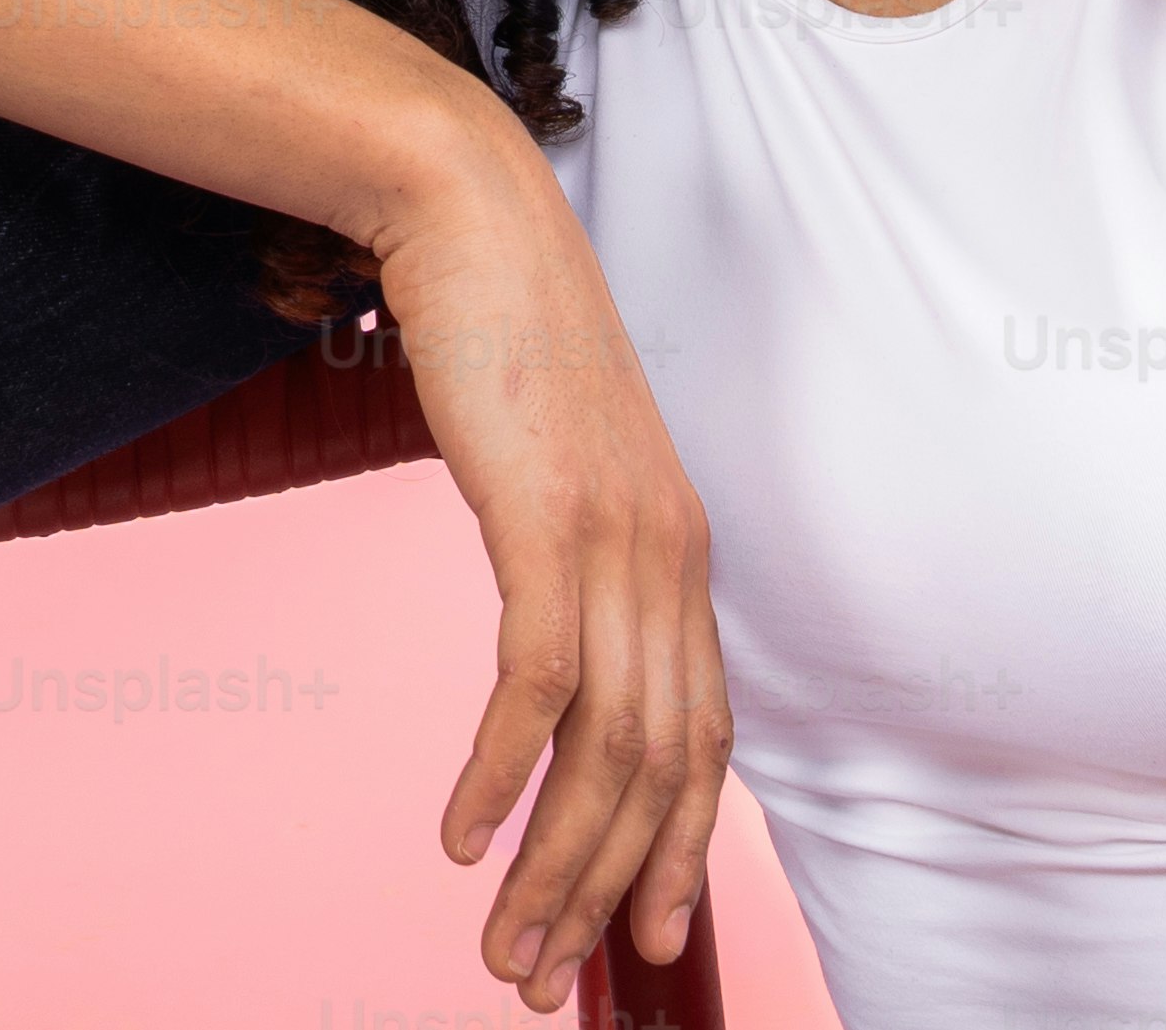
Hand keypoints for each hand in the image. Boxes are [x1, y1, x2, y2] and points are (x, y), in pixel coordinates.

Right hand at [364, 131, 731, 1014]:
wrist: (468, 213)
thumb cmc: (502, 333)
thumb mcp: (558, 463)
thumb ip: (570, 550)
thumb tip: (549, 630)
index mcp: (680, 553)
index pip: (706, 739)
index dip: (681, 851)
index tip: (646, 938)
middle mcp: (669, 558)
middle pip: (661, 770)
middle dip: (608, 892)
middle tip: (543, 976)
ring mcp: (615, 540)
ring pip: (605, 751)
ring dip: (551, 863)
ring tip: (499, 942)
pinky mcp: (547, 519)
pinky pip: (536, 685)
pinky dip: (500, 773)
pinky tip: (460, 834)